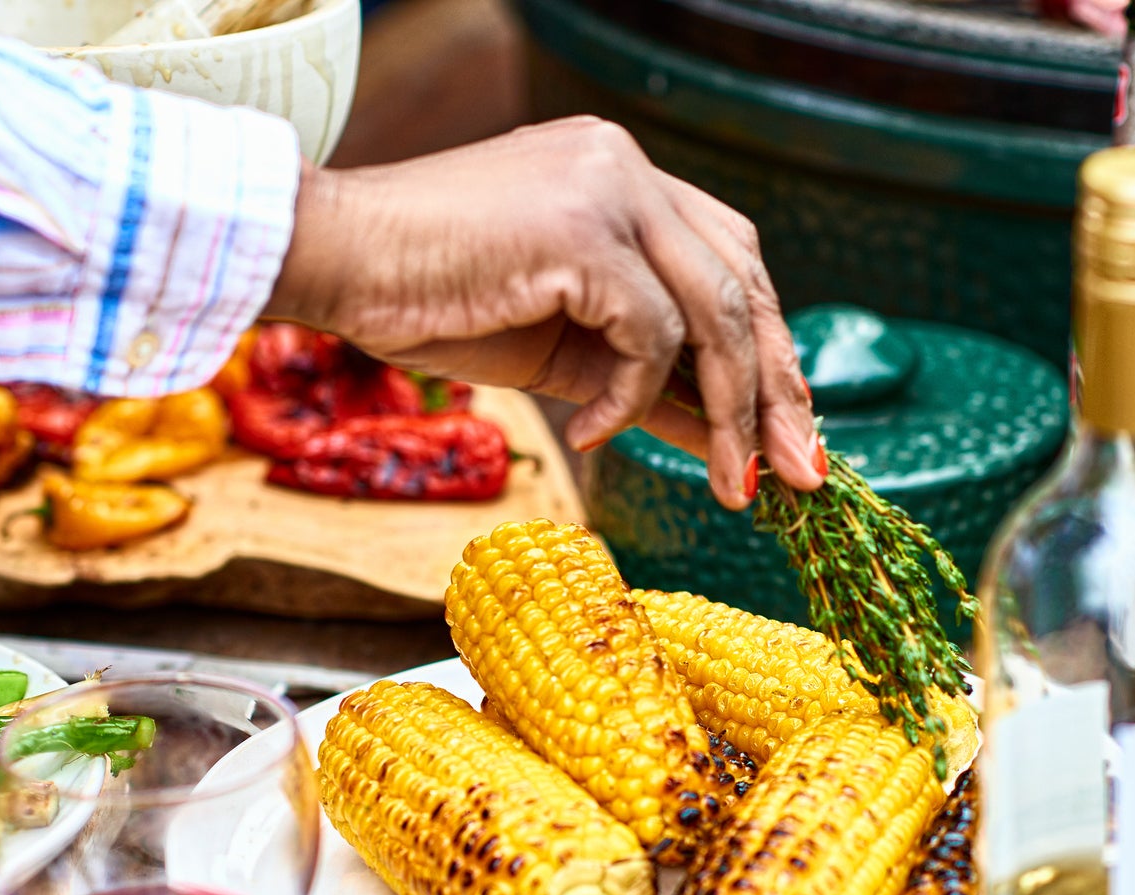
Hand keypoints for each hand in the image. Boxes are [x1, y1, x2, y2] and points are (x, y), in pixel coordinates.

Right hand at [264, 117, 822, 508]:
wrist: (333, 263)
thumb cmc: (424, 301)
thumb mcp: (559, 348)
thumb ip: (640, 375)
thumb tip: (721, 438)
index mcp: (624, 179)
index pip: (730, 261)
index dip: (766, 348)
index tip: (788, 427)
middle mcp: (628, 169)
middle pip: (743, 283)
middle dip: (775, 388)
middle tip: (802, 473)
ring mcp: (611, 190)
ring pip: (715, 312)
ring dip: (728, 413)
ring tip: (731, 485)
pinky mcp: (584, 231)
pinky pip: (648, 336)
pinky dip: (629, 399)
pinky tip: (589, 433)